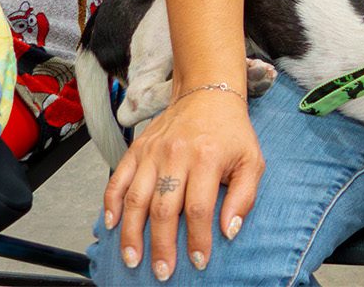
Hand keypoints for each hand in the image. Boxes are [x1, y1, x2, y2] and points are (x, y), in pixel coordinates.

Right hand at [104, 87, 262, 279]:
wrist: (207, 95)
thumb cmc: (231, 132)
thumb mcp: (251, 160)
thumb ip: (244, 196)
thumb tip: (229, 230)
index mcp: (207, 158)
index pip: (199, 208)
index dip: (198, 238)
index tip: (199, 261)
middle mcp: (175, 156)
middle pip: (163, 209)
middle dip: (161, 245)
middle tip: (162, 271)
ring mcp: (152, 153)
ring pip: (136, 199)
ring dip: (131, 233)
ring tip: (133, 258)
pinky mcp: (136, 149)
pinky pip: (117, 180)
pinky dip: (111, 203)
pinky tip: (112, 225)